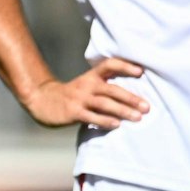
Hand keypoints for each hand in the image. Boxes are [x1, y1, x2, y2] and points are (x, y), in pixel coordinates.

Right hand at [19, 57, 149, 128]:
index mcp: (91, 76)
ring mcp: (79, 99)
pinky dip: (105, 121)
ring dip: (123, 111)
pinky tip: (117, 125)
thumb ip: (104, 87)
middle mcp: (86, 85)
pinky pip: (92, 117)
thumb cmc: (72, 95)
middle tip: (147, 107)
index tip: (141, 71)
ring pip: (105, 104)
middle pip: (112, 89)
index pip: (110, 65)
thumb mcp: (86, 85)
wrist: (42, 100)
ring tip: (137, 118)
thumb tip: (132, 96)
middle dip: (131, 98)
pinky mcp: (73, 112)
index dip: (125, 66)